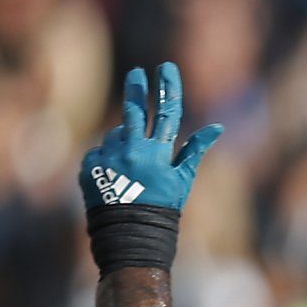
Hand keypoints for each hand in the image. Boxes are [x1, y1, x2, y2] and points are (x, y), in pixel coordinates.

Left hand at [80, 63, 221, 212]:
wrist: (130, 238)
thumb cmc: (163, 210)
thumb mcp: (182, 181)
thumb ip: (195, 150)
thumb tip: (217, 127)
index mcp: (157, 154)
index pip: (166, 113)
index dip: (167, 88)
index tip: (165, 68)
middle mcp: (131, 151)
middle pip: (134, 110)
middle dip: (137, 89)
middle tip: (137, 73)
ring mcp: (108, 158)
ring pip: (116, 135)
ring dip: (124, 143)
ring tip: (132, 170)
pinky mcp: (89, 166)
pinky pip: (100, 153)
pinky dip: (108, 160)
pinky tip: (116, 179)